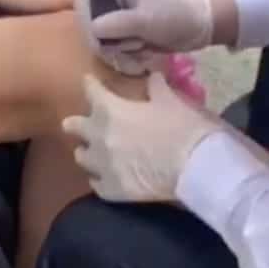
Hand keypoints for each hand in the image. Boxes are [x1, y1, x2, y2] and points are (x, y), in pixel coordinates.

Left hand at [63, 72, 220, 201]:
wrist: (195, 167)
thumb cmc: (184, 128)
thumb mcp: (172, 101)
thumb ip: (157, 88)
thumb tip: (153, 76)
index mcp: (112, 111)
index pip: (92, 92)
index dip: (90, 84)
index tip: (89, 81)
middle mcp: (99, 137)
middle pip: (73, 126)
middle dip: (75, 122)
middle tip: (78, 122)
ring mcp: (103, 166)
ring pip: (81, 157)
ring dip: (87, 150)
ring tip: (92, 151)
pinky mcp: (112, 191)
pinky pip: (96, 184)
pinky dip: (99, 178)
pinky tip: (105, 178)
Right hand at [78, 0, 213, 57]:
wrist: (197, 30)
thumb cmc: (173, 16)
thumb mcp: (145, 19)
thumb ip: (118, 24)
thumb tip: (91, 30)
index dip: (88, 20)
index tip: (101, 35)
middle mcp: (112, 0)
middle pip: (91, 25)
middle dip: (111, 40)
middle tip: (133, 42)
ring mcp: (119, 19)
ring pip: (103, 41)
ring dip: (123, 50)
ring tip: (143, 45)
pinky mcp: (127, 35)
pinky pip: (116, 50)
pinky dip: (129, 56)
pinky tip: (144, 54)